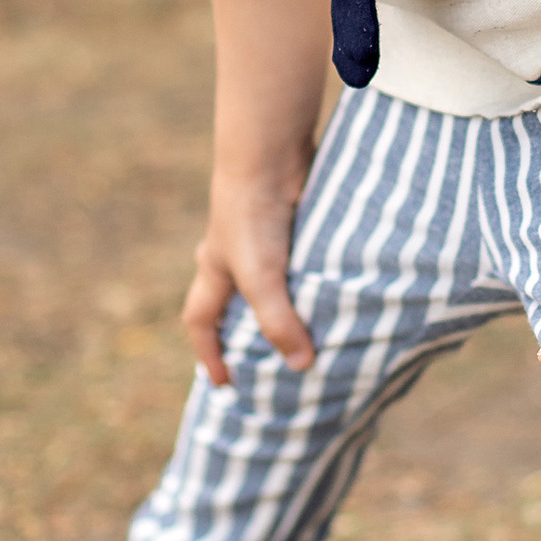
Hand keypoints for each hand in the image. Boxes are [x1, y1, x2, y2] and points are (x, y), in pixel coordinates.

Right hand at [182, 165, 316, 386]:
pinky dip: (313, 275)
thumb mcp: (262, 278)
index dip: (209, 354)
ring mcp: (264, 236)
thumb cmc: (252, 218)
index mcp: (214, 270)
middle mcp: (235, 255)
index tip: (224, 384)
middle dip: (245, 329)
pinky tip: (338, 288)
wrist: (271, 155)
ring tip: (314, 329)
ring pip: (271, 279)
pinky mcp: (293, 221)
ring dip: (287, 302)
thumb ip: (280, 322)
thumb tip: (303, 367)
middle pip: (233, 301)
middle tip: (267, 360)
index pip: (201, 322)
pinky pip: (301, 257)